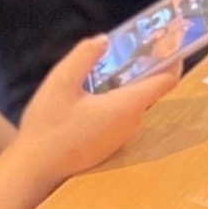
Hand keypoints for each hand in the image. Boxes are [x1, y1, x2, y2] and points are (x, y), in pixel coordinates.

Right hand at [16, 38, 179, 185]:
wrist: (36, 168)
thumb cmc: (49, 125)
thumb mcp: (61, 82)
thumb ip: (84, 57)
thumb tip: (104, 40)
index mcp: (127, 106)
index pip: (165, 81)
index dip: (172, 59)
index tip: (171, 41)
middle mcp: (132, 123)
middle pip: (149, 90)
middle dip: (145, 67)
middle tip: (133, 45)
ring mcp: (122, 136)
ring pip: (133, 103)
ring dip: (127, 83)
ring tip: (110, 63)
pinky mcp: (110, 144)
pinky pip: (121, 115)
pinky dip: (116, 98)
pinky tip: (94, 90)